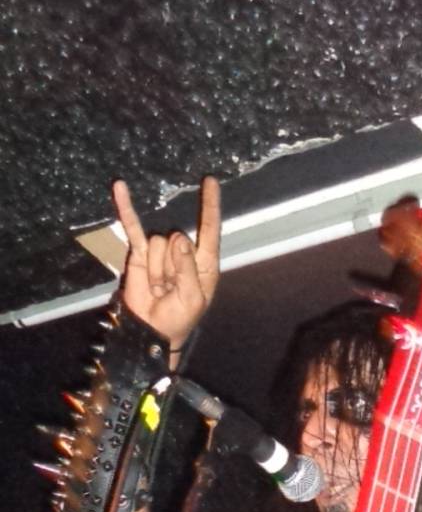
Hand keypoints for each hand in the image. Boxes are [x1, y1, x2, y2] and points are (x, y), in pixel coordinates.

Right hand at [111, 176, 220, 352]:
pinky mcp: (140, 251)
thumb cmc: (178, 318)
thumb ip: (188, 269)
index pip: (210, 229)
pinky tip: (121, 189)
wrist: (150, 330)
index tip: (211, 181)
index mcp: (204, 263)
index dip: (210, 206)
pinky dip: (126, 209)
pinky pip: (133, 228)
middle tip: (169, 289)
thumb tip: (179, 239)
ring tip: (157, 287)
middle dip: (171, 266)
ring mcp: (162, 250)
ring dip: (155, 269)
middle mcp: (184, 252)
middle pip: (178, 239)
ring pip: (158, 242)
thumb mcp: (191, 299)